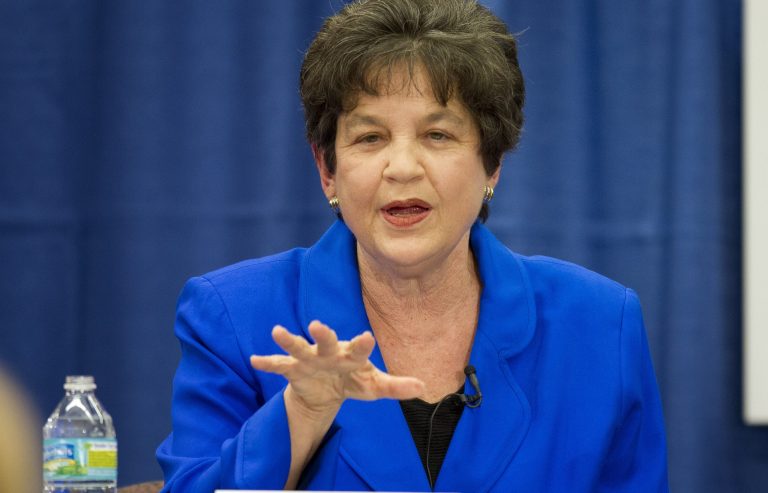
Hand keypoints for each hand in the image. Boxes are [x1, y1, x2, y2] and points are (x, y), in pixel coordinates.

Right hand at [250, 320, 424, 414]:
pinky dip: (267, 363)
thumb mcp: (373, 386)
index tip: (367, 337)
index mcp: (351, 356)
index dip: (362, 344)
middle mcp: (329, 353)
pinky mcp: (293, 370)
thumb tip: (423, 386)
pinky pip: (278, 366)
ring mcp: (309, 360)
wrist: (325, 391)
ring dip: (289, 341)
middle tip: (317, 325)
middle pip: (327, 341)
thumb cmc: (353, 380)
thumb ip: (395, 387)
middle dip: (323, 334)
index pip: (359, 349)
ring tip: (276, 331)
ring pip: (299, 348)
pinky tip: (255, 360)